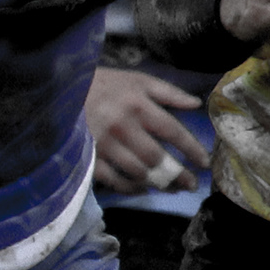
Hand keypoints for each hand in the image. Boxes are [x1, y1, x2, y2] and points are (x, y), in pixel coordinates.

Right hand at [87, 66, 213, 194]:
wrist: (65, 90)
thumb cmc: (106, 85)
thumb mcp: (139, 80)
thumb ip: (169, 92)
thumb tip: (196, 104)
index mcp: (139, 106)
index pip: (172, 131)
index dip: (191, 149)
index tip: (203, 162)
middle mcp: (123, 127)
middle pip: (156, 157)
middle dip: (177, 173)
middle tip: (190, 184)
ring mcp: (104, 145)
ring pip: (137, 172)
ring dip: (157, 183)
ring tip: (171, 188)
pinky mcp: (89, 157)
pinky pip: (113, 180)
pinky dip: (131, 188)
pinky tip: (143, 189)